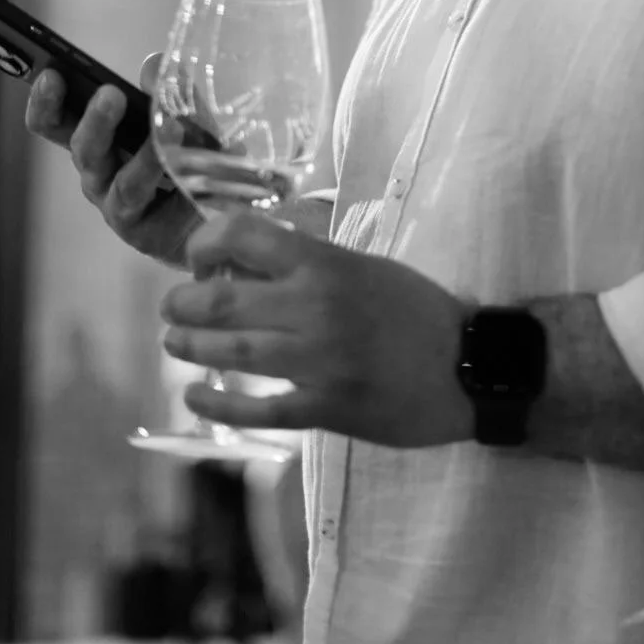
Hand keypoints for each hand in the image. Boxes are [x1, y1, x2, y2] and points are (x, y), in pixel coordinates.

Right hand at [24, 51, 200, 267]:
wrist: (229, 220)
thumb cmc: (199, 165)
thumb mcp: (194, 120)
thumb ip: (176, 93)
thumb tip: (153, 65)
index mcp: (100, 141)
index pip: (58, 122)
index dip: (47, 101)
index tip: (50, 74)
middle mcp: (99, 172)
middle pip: (80, 147)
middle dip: (93, 119)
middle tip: (109, 94)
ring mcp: (115, 203)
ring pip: (110, 175)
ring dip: (132, 149)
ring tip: (159, 123)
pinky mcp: (138, 230)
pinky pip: (139, 194)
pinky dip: (155, 166)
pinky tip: (178, 142)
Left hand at [161, 211, 476, 447]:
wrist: (470, 367)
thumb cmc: (419, 310)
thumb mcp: (368, 265)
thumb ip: (312, 259)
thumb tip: (249, 257)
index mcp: (326, 263)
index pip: (244, 235)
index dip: (206, 243)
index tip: (199, 259)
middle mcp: (314, 306)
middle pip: (224, 299)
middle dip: (184, 302)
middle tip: (172, 307)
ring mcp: (317, 361)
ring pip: (233, 350)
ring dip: (191, 345)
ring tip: (174, 342)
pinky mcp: (325, 407)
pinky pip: (258, 408)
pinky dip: (218, 403)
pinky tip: (195, 397)